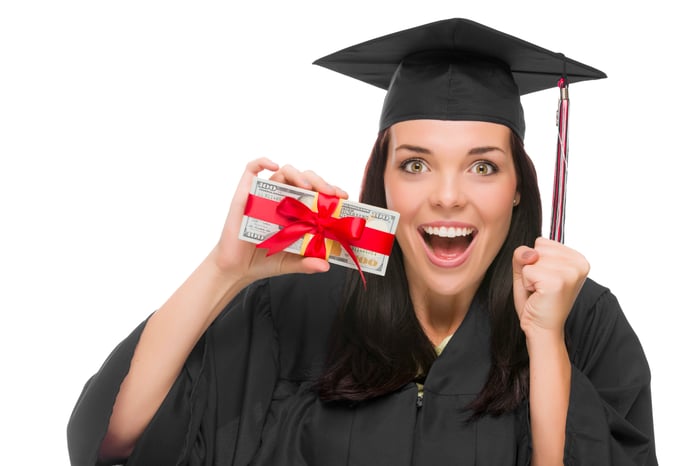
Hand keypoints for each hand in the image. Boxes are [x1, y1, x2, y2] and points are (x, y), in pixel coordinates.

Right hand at [212, 158, 348, 283]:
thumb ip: (307, 263)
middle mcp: (283, 199)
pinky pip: (252, 169)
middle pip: (304, 179)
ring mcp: (264, 195)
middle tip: (330, 194)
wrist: (237, 268)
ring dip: (298, 175)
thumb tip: (325, 266)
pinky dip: (262, 162)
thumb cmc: (265, 261)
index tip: (343, 197)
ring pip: (284, 172)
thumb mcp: (291, 263)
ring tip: (307, 188)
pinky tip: (273, 166)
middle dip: (319, 182)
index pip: (317, 193)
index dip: (331, 191)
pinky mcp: (245, 194)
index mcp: (297, 211)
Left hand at [512, 237, 589, 337]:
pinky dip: (527, 283)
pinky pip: (527, 270)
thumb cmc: (536, 301)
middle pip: (537, 248)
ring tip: (540, 291)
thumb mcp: (527, 270)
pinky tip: (538, 295)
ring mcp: (570, 272)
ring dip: (529, 277)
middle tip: (541, 287)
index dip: (536, 261)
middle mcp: (579, 263)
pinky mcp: (558, 282)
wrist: (541, 329)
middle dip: (532, 268)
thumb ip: (524, 253)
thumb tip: (531, 253)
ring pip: (532, 258)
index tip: (545, 279)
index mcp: (577, 258)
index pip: (542, 242)